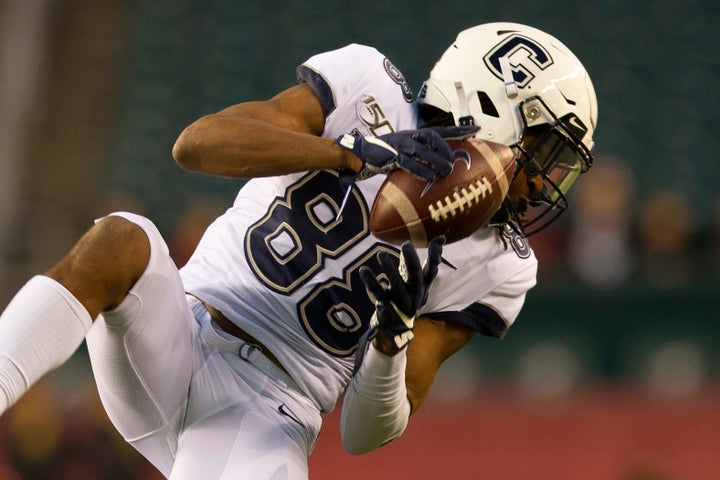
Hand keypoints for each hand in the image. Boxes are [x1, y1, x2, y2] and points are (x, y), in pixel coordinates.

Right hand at [337, 126, 477, 180]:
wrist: (360, 153)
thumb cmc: (384, 155)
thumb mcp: (404, 152)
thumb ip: (419, 157)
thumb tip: (436, 170)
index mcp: (415, 135)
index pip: (441, 130)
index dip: (459, 130)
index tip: (477, 130)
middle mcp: (410, 137)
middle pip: (435, 138)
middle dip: (448, 148)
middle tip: (456, 161)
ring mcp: (401, 145)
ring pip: (425, 150)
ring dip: (437, 161)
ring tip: (447, 172)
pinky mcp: (392, 156)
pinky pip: (410, 162)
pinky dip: (421, 170)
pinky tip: (429, 177)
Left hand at [359, 236, 444, 350]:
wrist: (397, 330)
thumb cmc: (406, 298)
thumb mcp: (416, 282)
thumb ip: (421, 261)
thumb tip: (440, 239)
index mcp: (422, 287)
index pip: (431, 270)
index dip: (434, 256)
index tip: (438, 240)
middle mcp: (414, 295)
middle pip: (416, 277)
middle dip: (411, 261)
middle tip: (406, 244)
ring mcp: (400, 304)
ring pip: (397, 286)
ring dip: (389, 270)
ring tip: (381, 255)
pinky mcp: (386, 310)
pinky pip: (379, 296)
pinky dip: (372, 284)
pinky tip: (364, 271)